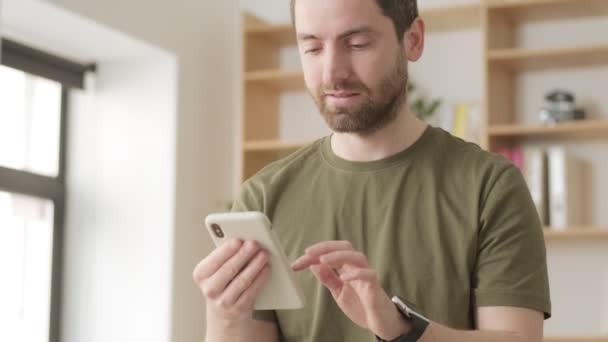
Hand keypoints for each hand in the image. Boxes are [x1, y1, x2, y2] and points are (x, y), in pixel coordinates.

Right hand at [192, 238, 270, 321]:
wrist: (223, 311)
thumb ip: (226, 255)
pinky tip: (266, 268)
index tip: (239, 240)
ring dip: (255, 265)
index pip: (214, 260)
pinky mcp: (238, 309)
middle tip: (254, 244)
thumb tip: (243, 241)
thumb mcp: (217, 269)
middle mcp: (209, 289)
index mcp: (201, 274)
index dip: (227, 250)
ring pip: (242, 281)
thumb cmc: (222, 282)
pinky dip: (260, 278)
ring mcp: (223, 301)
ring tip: (263, 254)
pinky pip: (251, 291)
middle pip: (229, 269)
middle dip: (244, 255)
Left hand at [291, 240, 410, 340]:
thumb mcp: (338, 292)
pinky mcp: (376, 287)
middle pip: (344, 247)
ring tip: (323, 261)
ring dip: (338, 256)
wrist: (381, 323)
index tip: (296, 263)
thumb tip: (313, 265)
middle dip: (325, 247)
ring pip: (357, 256)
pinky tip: (344, 277)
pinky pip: (369, 275)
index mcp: (347, 267)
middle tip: (308, 253)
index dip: (313, 255)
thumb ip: (328, 278)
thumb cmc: (362, 305)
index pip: (330, 253)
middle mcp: (358, 268)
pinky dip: (356, 273)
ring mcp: (367, 276)